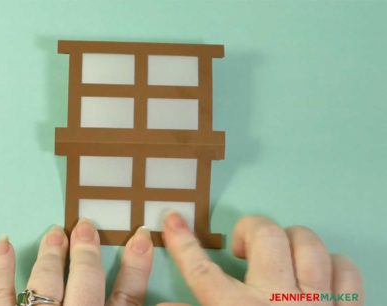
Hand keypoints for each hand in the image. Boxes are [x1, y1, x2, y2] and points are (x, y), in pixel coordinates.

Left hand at [0, 219, 152, 305]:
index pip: (128, 297)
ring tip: (55, 233)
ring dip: (52, 254)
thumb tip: (167, 303)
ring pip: (46, 282)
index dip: (136, 267)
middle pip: (86, 281)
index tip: (141, 238)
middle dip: (87, 252)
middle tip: (86, 227)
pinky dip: (0, 269)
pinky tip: (3, 243)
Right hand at [159, 213, 363, 305]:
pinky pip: (345, 270)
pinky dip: (333, 264)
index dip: (182, 241)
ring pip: (308, 244)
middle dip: (249, 229)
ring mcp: (316, 303)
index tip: (172, 219)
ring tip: (280, 254)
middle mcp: (277, 301)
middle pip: (265, 238)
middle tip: (242, 248)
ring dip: (292, 239)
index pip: (201, 270)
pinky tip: (318, 272)